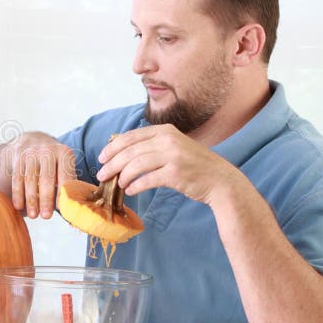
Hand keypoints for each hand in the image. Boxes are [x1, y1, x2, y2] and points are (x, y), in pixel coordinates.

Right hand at [10, 133, 75, 218]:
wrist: (33, 141)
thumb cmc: (54, 162)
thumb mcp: (64, 165)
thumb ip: (68, 182)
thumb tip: (71, 208)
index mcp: (64, 153)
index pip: (64, 175)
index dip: (63, 192)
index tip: (60, 209)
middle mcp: (48, 150)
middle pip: (46, 178)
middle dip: (46, 199)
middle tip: (46, 217)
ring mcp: (31, 152)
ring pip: (30, 178)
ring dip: (31, 199)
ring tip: (33, 216)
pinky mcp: (18, 157)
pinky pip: (17, 177)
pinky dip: (17, 193)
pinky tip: (19, 206)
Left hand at [96, 124, 239, 204]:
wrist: (220, 180)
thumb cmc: (193, 165)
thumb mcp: (174, 146)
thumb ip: (153, 145)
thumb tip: (122, 152)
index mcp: (165, 130)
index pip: (131, 136)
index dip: (112, 147)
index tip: (102, 157)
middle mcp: (168, 140)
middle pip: (129, 151)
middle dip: (112, 163)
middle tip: (102, 174)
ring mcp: (173, 155)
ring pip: (135, 164)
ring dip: (122, 176)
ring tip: (117, 184)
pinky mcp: (175, 173)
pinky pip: (147, 180)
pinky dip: (135, 186)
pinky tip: (130, 191)